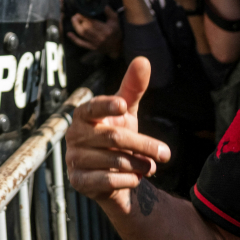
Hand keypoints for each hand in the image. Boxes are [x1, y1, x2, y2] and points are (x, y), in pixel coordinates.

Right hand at [66, 57, 170, 209]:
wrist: (110, 174)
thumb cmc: (117, 135)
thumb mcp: (127, 112)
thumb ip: (133, 87)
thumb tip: (143, 59)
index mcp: (84, 115)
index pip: (91, 107)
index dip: (106, 105)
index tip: (123, 105)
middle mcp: (74, 135)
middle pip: (113, 137)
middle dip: (143, 145)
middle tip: (165, 153)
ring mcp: (73, 158)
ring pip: (113, 161)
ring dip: (138, 164)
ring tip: (149, 166)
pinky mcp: (78, 180)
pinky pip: (107, 181)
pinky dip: (128, 180)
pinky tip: (135, 177)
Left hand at [68, 7, 121, 57]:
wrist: (117, 47)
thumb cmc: (116, 32)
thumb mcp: (116, 21)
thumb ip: (110, 13)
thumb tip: (104, 5)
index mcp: (106, 30)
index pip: (93, 23)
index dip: (85, 17)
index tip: (81, 12)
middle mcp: (100, 37)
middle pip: (86, 28)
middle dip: (79, 21)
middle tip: (75, 15)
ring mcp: (95, 43)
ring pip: (83, 34)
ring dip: (76, 26)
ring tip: (73, 19)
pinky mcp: (92, 47)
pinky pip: (81, 43)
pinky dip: (74, 39)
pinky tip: (69, 34)